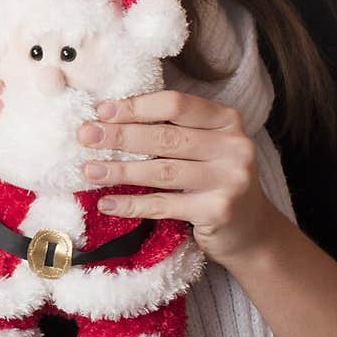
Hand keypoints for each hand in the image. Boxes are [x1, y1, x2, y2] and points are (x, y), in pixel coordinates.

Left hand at [78, 89, 282, 267]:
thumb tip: (110, 118)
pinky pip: (165, 205)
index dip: (136, 106)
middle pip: (166, 137)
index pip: (176, 105)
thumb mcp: (205, 146)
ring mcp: (229, 180)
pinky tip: (107, 203)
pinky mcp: (218, 211)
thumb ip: (173, 129)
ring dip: (120, 171)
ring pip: (162, 171)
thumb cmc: (214, 180)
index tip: (102, 111)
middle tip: (86, 136)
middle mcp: (234, 147)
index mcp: (227, 120)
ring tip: (89, 170)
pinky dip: (132, 204)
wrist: (250, 231)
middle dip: (120, 136)